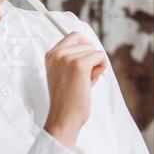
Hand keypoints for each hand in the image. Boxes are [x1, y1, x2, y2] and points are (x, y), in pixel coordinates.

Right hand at [43, 31, 109, 148]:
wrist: (63, 118)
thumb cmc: (67, 99)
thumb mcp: (63, 72)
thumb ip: (72, 58)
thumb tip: (92, 47)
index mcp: (51, 55)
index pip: (74, 36)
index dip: (85, 47)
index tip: (85, 62)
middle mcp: (57, 54)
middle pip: (86, 43)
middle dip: (90, 58)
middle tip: (83, 77)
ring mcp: (68, 58)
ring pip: (94, 50)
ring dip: (95, 65)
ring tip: (85, 81)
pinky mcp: (80, 65)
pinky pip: (101, 56)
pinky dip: (101, 67)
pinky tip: (92, 80)